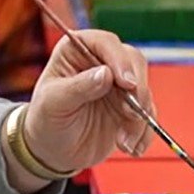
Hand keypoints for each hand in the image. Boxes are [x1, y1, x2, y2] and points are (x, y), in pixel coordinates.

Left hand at [2, 30, 151, 192]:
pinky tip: (131, 148)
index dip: (119, 60)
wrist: (53, 150)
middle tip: (132, 114)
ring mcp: (119, 85)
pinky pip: (148, 114)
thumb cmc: (46, 120)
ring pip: (143, 90)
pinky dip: (144, 132)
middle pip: (133, 62)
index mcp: (77, 50)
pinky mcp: (131, 107)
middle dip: (137, 89)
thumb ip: (78, 87)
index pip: (105, 43)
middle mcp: (102, 62)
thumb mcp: (54, 103)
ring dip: (139, 118)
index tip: (126, 83)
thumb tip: (106, 73)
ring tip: (123, 142)